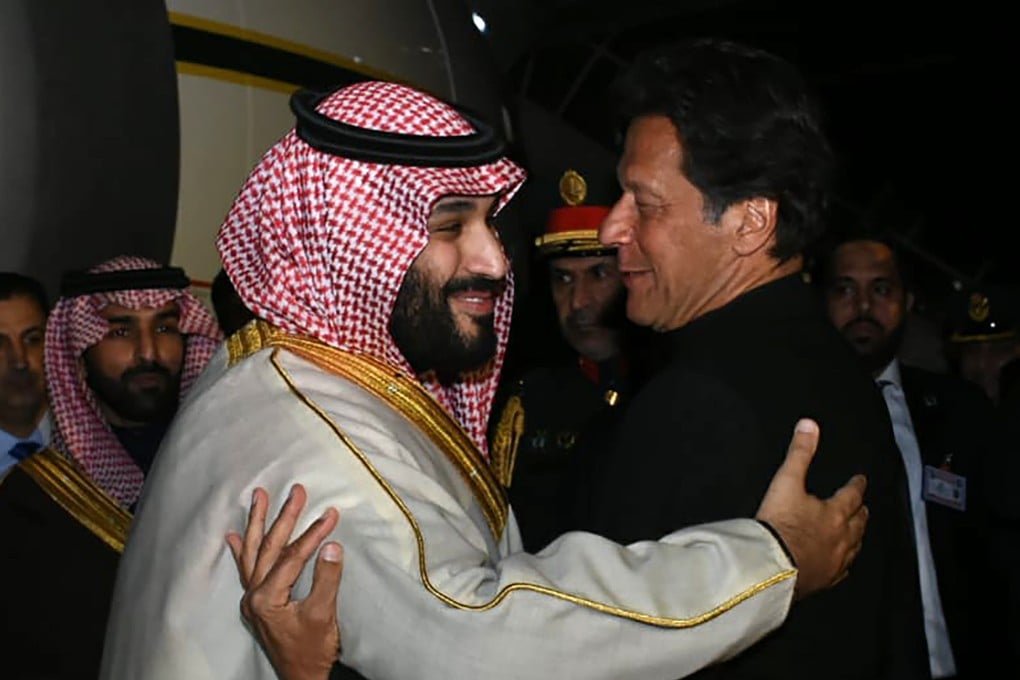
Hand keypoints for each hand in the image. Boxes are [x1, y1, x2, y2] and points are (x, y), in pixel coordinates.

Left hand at [226, 484, 342, 679]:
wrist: (301, 678)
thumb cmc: (312, 651)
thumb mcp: (323, 616)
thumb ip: (326, 580)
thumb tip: (332, 546)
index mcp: (267, 598)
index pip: (292, 557)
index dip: (313, 534)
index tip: (330, 514)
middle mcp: (253, 595)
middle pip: (269, 548)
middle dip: (283, 517)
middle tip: (296, 491)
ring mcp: (252, 599)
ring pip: (254, 553)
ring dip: (257, 523)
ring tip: (258, 496)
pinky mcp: (257, 603)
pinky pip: (246, 569)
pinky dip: (241, 551)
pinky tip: (234, 536)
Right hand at [755, 419, 868, 599]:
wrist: (772, 566)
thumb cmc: (780, 523)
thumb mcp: (786, 482)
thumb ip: (799, 453)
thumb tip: (809, 424)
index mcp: (836, 513)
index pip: (852, 495)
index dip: (857, 485)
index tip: (860, 480)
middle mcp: (842, 538)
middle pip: (858, 523)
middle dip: (862, 513)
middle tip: (864, 507)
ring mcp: (835, 562)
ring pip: (854, 548)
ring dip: (857, 537)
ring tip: (857, 533)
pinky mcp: (824, 580)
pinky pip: (841, 570)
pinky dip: (843, 563)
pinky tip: (841, 564)